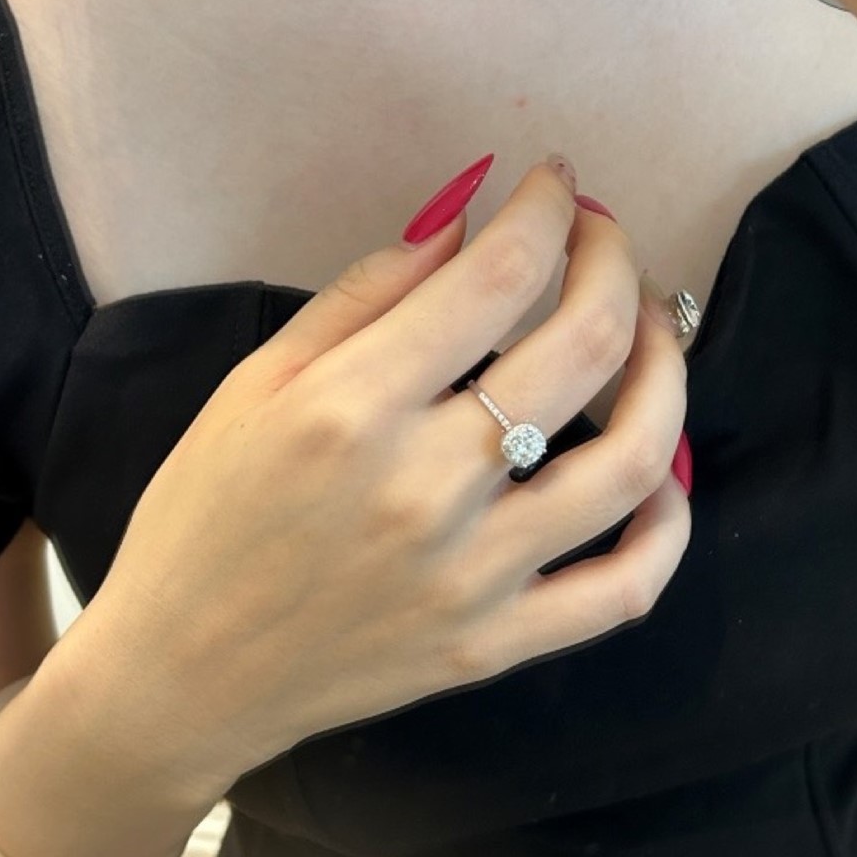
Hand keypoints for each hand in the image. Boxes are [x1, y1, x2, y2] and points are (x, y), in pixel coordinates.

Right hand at [48, 157, 688, 802]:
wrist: (187, 671)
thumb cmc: (203, 516)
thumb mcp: (254, 383)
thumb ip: (362, 295)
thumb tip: (462, 225)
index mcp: (352, 409)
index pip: (496, 278)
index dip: (544, 209)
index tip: (552, 185)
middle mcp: (427, 488)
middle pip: (582, 348)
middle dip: (613, 264)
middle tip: (601, 240)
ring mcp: (474, 576)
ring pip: (632, 460)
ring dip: (665, 371)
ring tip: (651, 331)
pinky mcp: (495, 644)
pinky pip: (624, 589)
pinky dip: (668, 526)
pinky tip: (664, 474)